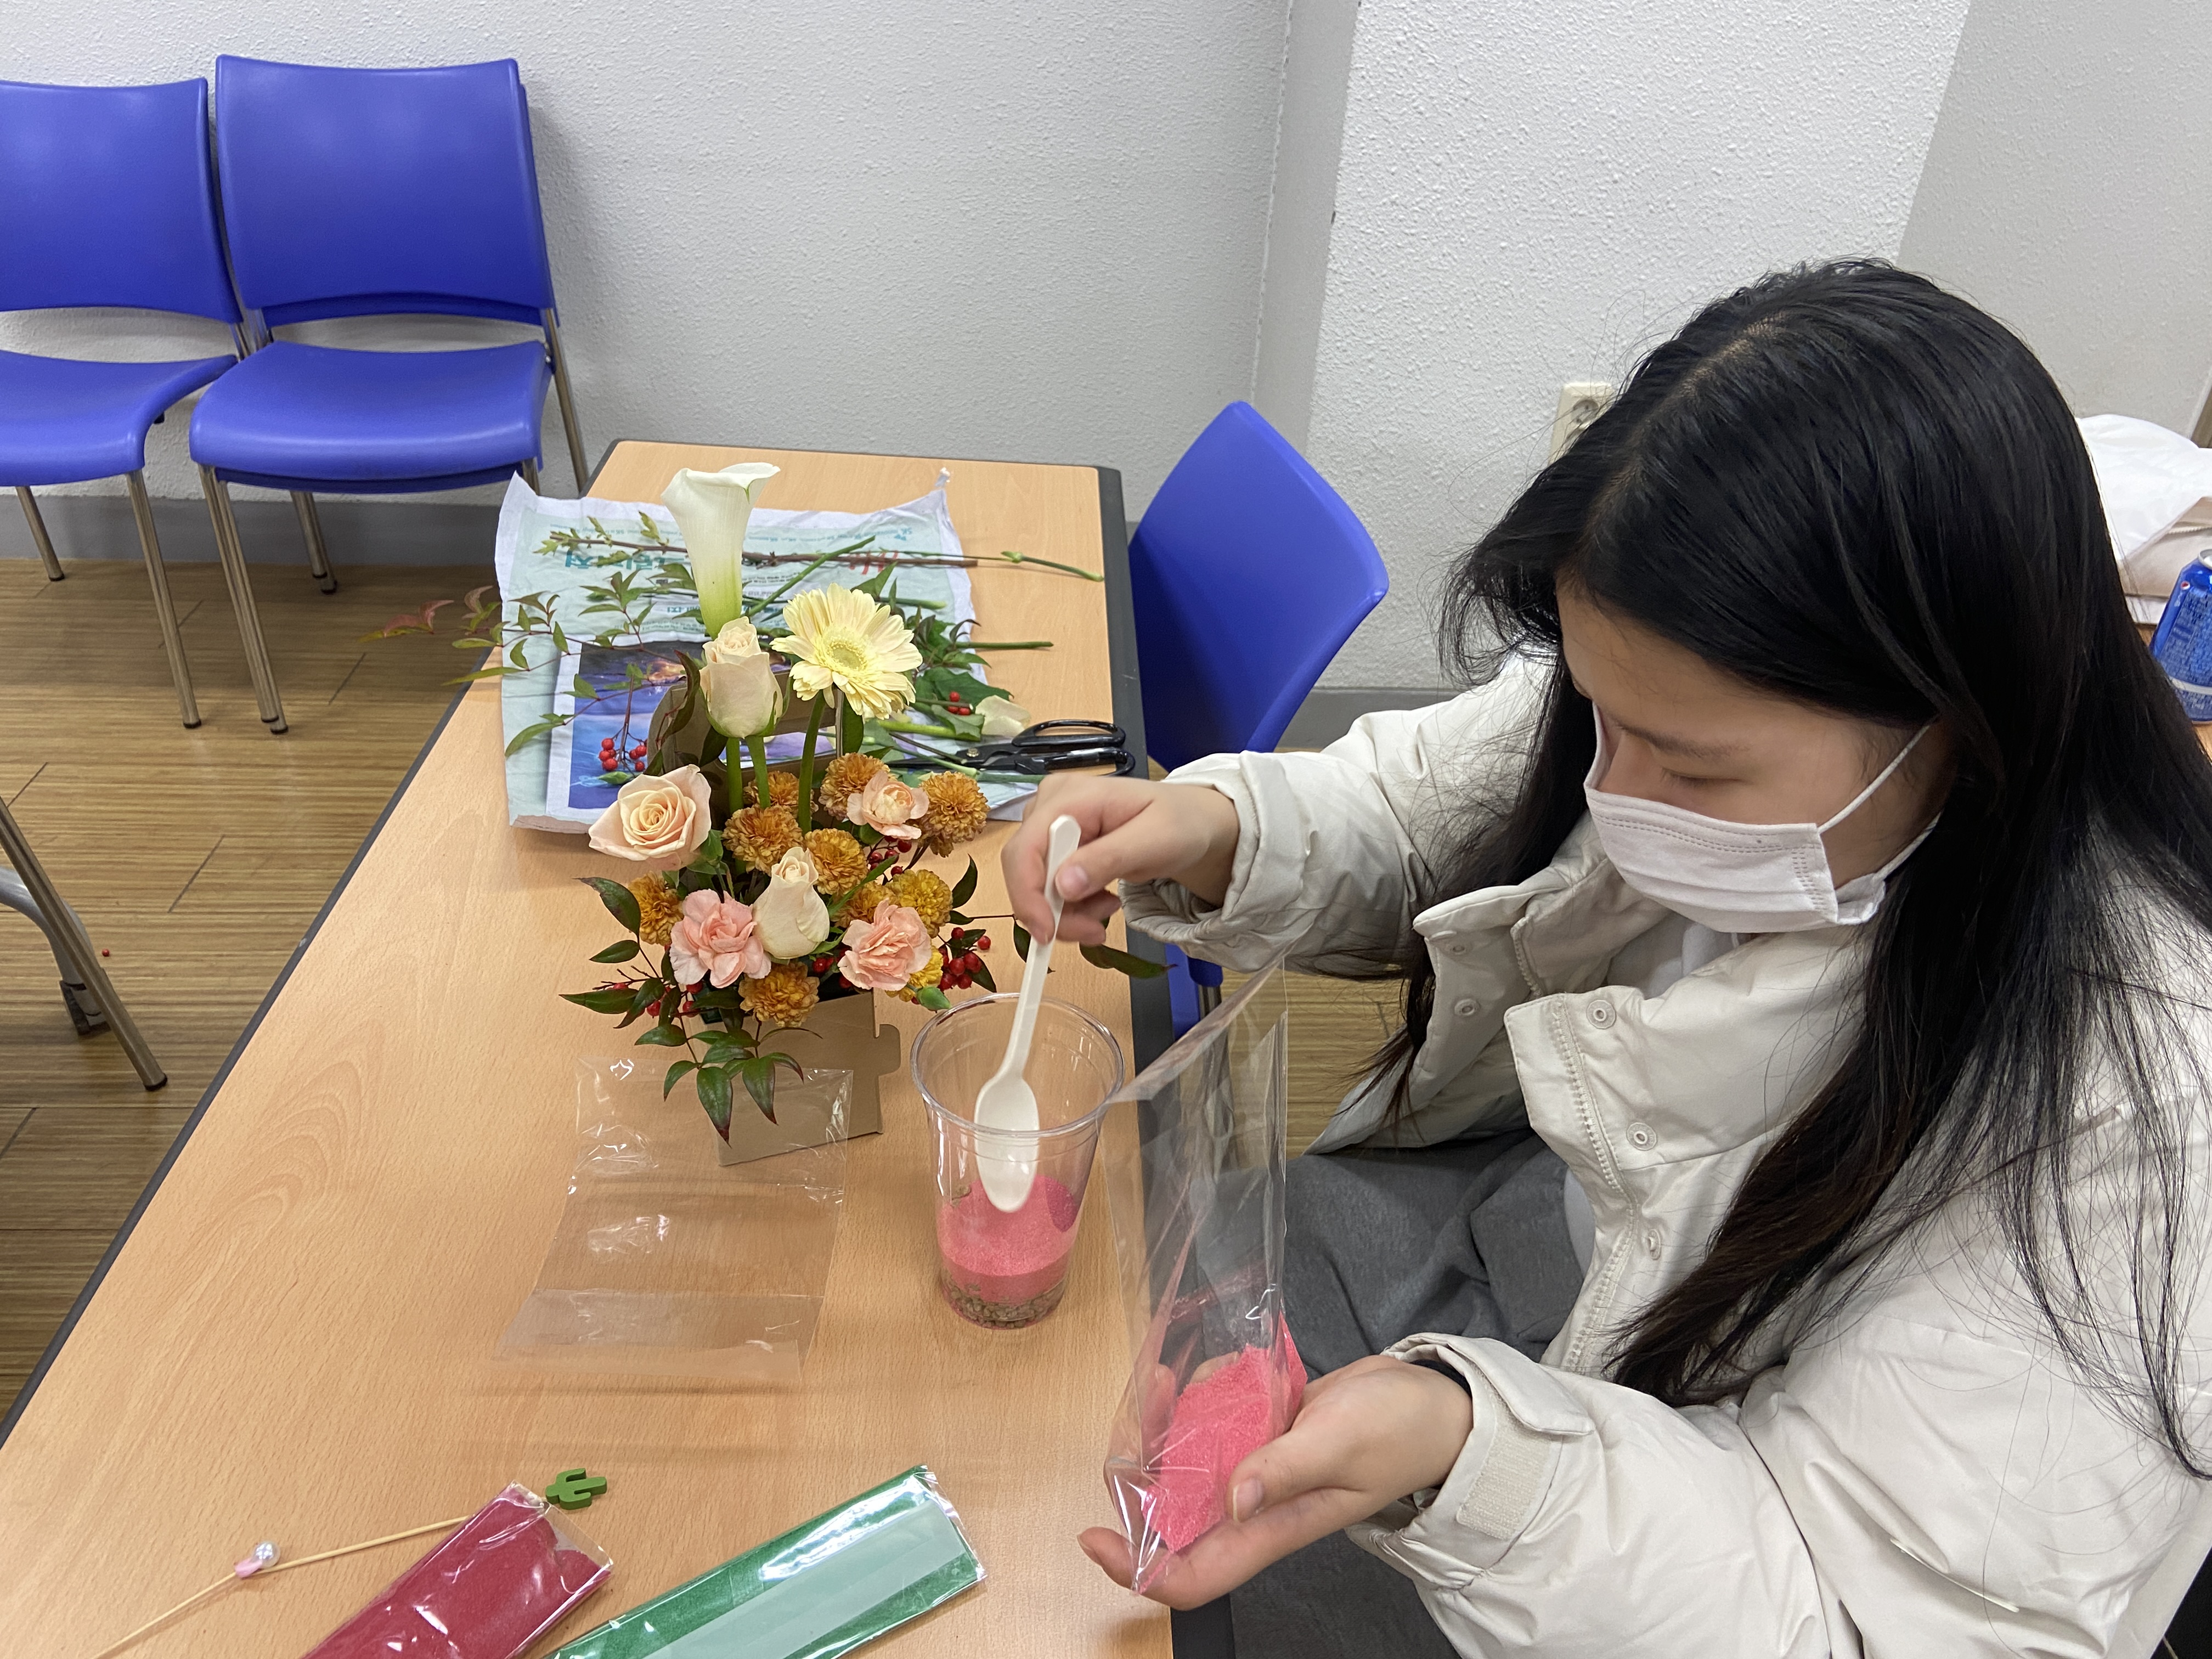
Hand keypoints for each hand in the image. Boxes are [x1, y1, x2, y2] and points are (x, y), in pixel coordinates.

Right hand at [1001, 775, 1239, 945]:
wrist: (1192, 823)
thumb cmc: (1180, 823)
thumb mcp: (1156, 840)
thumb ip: (1109, 859)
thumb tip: (1062, 885)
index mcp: (1072, 796)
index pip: (1026, 846)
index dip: (1028, 893)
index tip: (1048, 932)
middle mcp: (1051, 806)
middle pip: (1025, 869)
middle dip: (1053, 911)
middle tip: (1094, 932)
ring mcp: (1051, 826)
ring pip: (1035, 885)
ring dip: (1067, 913)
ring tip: (1108, 911)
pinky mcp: (1057, 847)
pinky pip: (1048, 888)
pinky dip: (1071, 908)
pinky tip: (1102, 903)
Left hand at [1078, 1356, 1473, 1609]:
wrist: (1433, 1405)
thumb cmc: (1398, 1431)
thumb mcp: (1341, 1443)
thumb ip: (1286, 1468)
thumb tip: (1232, 1499)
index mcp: (1272, 1526)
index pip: (1193, 1574)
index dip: (1138, 1568)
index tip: (1096, 1535)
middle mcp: (1255, 1506)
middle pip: (1173, 1515)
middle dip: (1140, 1474)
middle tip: (1136, 1417)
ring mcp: (1257, 1470)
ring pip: (1186, 1466)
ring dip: (1165, 1428)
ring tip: (1162, 1380)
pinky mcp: (1263, 1436)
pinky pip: (1213, 1427)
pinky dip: (1200, 1401)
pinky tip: (1209, 1371)